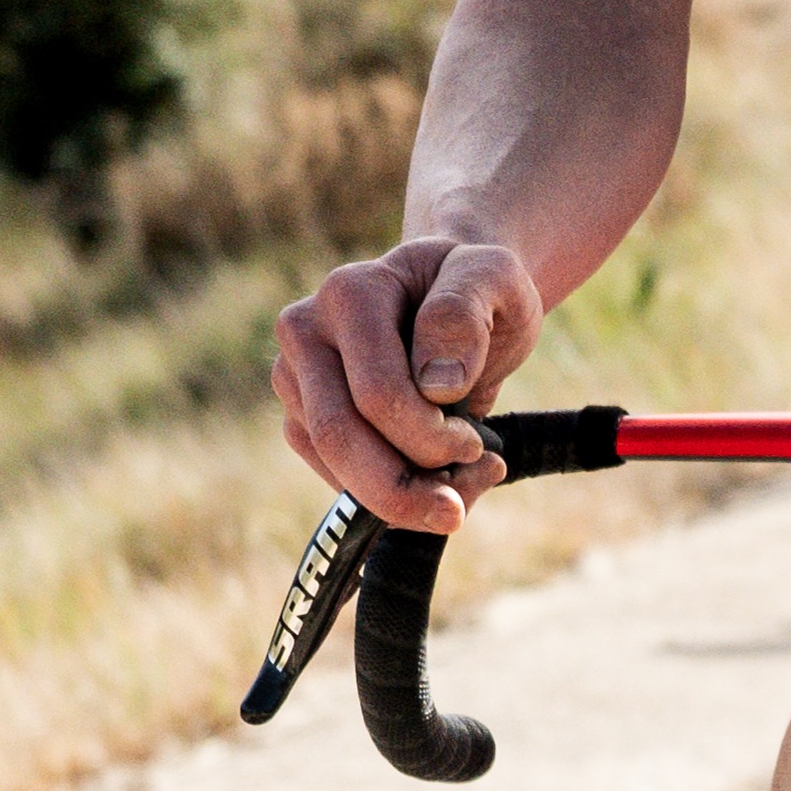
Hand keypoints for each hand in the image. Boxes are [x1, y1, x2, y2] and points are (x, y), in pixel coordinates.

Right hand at [274, 234, 538, 531]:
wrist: (458, 298)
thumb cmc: (479, 289)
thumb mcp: (497, 279)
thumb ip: (463, 314)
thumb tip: (436, 384)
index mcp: (351, 293)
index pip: (378, 394)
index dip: (430, 437)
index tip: (477, 447)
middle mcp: (306, 331)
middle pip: (339, 434)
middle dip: (402, 487)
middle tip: (456, 511)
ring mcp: (294, 377)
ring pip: (331, 463)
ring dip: (397, 497)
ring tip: (456, 493)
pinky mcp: (299, 417)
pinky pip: (332, 476)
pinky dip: (384, 498)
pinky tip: (430, 487)